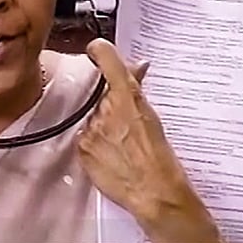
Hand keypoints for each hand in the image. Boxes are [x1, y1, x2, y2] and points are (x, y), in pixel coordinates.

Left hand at [77, 38, 210, 235]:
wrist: (154, 192)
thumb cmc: (160, 157)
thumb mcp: (153, 116)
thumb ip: (137, 89)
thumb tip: (137, 67)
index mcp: (127, 96)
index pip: (106, 58)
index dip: (99, 50)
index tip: (96, 51)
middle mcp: (105, 108)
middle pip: (97, 92)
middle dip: (107, 101)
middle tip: (123, 122)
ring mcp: (91, 128)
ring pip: (91, 116)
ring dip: (101, 124)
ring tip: (121, 144)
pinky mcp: (81, 147)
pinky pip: (84, 137)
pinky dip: (95, 143)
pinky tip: (111, 155)